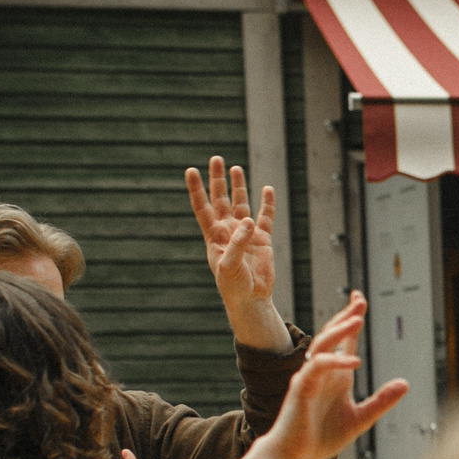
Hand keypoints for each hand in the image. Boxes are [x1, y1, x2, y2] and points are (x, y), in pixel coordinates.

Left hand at [188, 157, 277, 316]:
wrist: (251, 299)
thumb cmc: (233, 285)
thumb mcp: (229, 265)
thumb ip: (238, 243)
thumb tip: (248, 220)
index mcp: (214, 235)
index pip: (202, 207)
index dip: (196, 189)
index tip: (191, 170)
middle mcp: (228, 230)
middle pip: (220, 199)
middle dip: (218, 180)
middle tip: (216, 159)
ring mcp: (245, 233)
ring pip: (241, 203)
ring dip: (238, 186)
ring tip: (235, 168)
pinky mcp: (262, 239)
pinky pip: (266, 217)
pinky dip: (267, 204)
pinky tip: (267, 190)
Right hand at [255, 294, 407, 458]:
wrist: (295, 457)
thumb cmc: (322, 438)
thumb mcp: (361, 418)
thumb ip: (382, 400)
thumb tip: (405, 383)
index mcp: (337, 376)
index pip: (344, 341)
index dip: (351, 319)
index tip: (360, 301)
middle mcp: (322, 372)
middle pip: (332, 335)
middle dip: (345, 316)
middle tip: (359, 300)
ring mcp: (310, 378)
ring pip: (322, 345)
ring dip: (339, 332)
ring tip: (357, 320)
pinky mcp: (301, 389)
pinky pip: (316, 367)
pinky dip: (334, 362)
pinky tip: (354, 362)